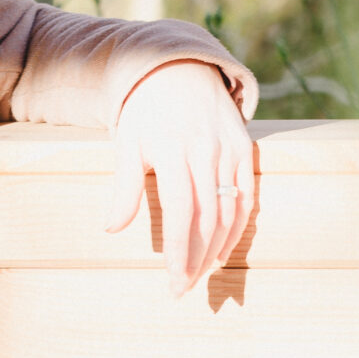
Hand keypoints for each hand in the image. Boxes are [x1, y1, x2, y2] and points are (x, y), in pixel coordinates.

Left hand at [106, 61, 256, 294]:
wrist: (179, 69)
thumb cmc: (145, 110)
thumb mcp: (127, 142)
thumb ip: (125, 187)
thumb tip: (112, 229)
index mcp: (172, 150)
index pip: (179, 211)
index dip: (177, 250)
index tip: (173, 281)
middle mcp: (205, 151)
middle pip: (206, 218)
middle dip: (195, 259)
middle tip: (182, 288)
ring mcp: (228, 150)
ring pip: (228, 211)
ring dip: (216, 249)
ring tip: (200, 275)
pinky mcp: (244, 149)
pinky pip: (246, 196)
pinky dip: (238, 227)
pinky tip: (224, 251)